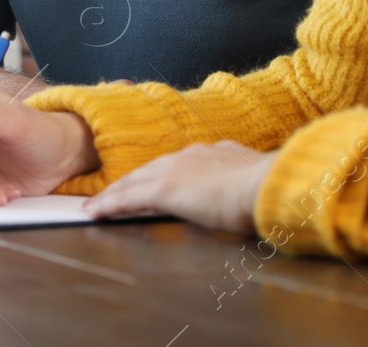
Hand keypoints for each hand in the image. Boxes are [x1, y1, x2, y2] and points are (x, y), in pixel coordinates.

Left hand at [81, 141, 276, 235]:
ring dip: (114, 193)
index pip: (179, 164)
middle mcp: (191, 156)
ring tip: (96, 204)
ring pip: (134, 181)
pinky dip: (110, 204)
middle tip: (110, 191)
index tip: (154, 180)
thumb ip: (249, 187)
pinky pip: (129, 198)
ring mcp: (176, 171)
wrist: (267, 184)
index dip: (162, 173)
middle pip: (150, 169)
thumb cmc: (272, 190)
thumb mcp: (259, 184)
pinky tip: (95, 213)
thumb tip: (254, 196)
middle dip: (130, 181)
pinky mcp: (165, 189)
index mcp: (215, 154)